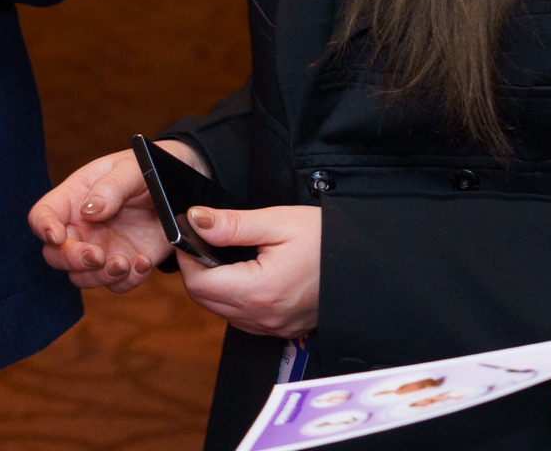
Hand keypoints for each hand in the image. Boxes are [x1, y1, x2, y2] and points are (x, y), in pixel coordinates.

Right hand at [31, 142, 208, 292]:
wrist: (179, 189)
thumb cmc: (147, 170)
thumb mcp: (132, 169)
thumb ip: (111, 187)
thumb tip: (89, 211)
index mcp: (74, 198)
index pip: (42, 215)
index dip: (43, 227)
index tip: (57, 236)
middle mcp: (81, 228)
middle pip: (55, 254)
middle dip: (72, 259)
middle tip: (97, 256)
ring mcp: (101, 249)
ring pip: (81, 276)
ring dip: (98, 277)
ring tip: (124, 264)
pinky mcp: (124, 265)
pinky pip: (116, 285)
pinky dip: (127, 281)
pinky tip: (144, 263)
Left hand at [176, 204, 321, 336]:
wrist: (364, 263)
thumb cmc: (325, 238)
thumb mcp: (277, 222)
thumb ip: (231, 224)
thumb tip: (195, 221)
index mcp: (260, 291)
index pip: (198, 284)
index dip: (186, 258)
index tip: (187, 235)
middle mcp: (265, 317)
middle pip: (205, 300)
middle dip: (196, 269)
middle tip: (203, 240)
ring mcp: (274, 327)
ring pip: (221, 311)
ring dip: (214, 285)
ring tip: (225, 254)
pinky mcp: (282, 328)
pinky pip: (242, 318)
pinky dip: (233, 297)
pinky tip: (244, 273)